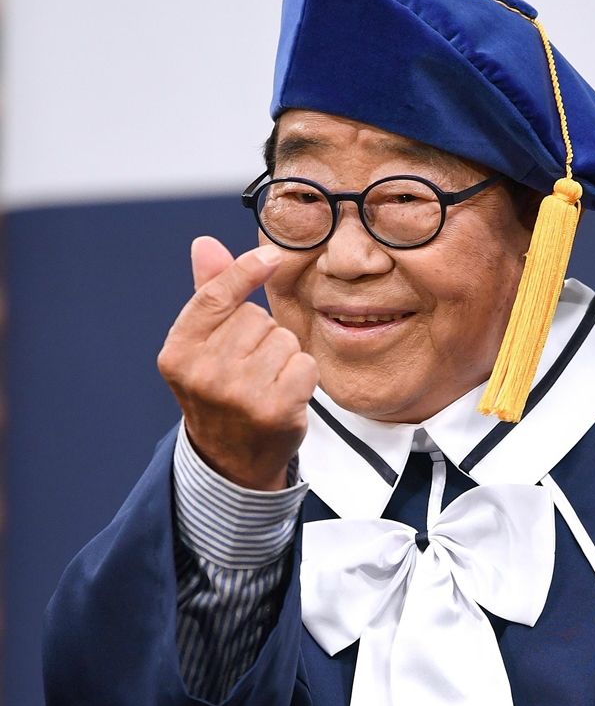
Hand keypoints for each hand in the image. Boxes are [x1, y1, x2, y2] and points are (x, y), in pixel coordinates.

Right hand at [157, 236, 318, 489]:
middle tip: (248, 368)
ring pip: (284, 339)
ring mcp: (239, 394)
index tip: (271, 257)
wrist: (231, 461)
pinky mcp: (274, 410)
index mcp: (178, 353)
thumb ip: (209, 294)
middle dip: (262, 335)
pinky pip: (305, 364)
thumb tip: (205, 243)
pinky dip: (302, 377)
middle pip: (257, 318)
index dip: (245, 272)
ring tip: (265, 383)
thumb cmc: (219, 393)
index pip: (215, 296)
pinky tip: (284, 397)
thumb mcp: (203, 347)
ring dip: (283, 357)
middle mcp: (204, 374)